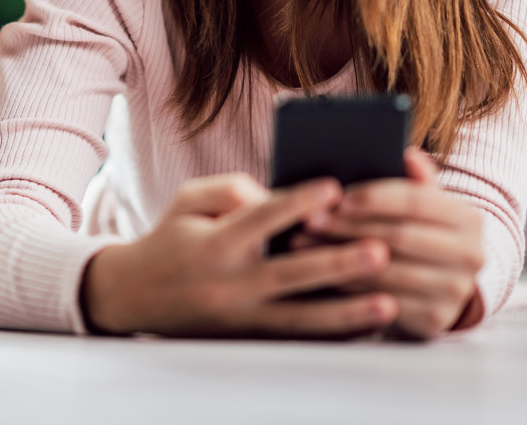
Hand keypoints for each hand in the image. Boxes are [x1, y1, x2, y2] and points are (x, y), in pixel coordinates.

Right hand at [79, 171, 399, 338]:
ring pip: (303, 318)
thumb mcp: (187, 200)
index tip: (335, 187)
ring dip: (348, 312)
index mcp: (215, 243)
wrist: (136, 295)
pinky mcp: (251, 338)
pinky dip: (336, 334)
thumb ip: (230, 188)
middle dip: (339, 264)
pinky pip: (300, 339)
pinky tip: (369, 326)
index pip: (260, 219)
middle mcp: (231, 284)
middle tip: (382, 250)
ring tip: (389, 304)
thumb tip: (277, 196)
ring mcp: (242, 317)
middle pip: (293, 275)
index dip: (297, 202)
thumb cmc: (171, 237)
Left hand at [289, 147, 484, 339]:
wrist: (442, 285)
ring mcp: (456, 291)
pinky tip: (320, 273)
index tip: (337, 197)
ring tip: (303, 242)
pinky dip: (347, 286)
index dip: (374, 197)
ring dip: (339, 256)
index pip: (415, 201)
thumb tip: (407, 154)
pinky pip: (381, 300)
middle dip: (349, 226)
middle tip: (310, 219)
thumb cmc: (421, 232)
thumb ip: (415, 180)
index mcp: (469, 219)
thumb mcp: (424, 204)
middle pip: (399, 236)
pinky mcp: (435, 320)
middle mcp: (472, 256)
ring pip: (387, 270)